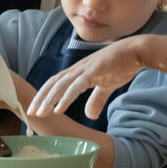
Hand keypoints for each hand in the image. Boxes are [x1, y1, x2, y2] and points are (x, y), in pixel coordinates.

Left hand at [28, 39, 142, 119]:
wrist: (135, 52)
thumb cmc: (121, 65)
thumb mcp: (106, 86)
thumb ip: (96, 99)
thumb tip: (90, 115)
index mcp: (78, 71)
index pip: (55, 82)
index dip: (44, 94)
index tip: (36, 108)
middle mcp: (78, 69)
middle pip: (53, 83)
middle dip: (40, 98)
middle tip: (30, 113)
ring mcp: (85, 70)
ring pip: (60, 85)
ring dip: (48, 99)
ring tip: (40, 113)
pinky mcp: (94, 72)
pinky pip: (76, 87)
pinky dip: (66, 98)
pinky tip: (58, 109)